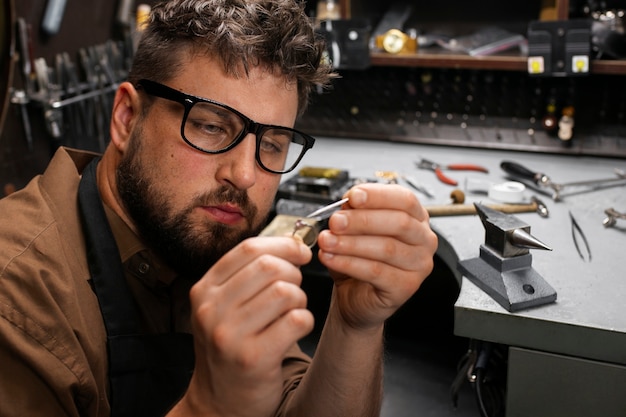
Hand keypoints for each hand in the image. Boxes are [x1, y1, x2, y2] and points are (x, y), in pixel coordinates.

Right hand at [174, 237, 312, 416]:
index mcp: (204, 290)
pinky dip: (304, 321)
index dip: (282, 245)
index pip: (248, 249)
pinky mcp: (253, 358)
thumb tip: (293, 245)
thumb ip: (246, 276)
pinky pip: (296, 320)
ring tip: (291, 313)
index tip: (300, 252)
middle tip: (294, 290)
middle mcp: (211, 310)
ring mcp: (229, 335)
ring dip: (299, 299)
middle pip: (269, 266)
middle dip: (293, 274)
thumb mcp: (223, 308)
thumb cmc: (230, 348)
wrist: (219, 402)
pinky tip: (294, 331)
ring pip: (286, 291)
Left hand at [317, 183, 437, 330]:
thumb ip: (354, 213)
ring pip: (386, 248)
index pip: (404, 199)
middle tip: (335, 221)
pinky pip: (377, 271)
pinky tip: (331, 258)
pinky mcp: (407, 287)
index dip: (377, 196)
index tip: (352, 196)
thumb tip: (348, 203)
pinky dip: (349, 263)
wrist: (355, 296)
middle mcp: (423, 240)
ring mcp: (419, 265)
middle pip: (399, 223)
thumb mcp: (353, 229)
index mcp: (416, 218)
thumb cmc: (359, 260)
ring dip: (351, 243)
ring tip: (327, 241)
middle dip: (362, 220)